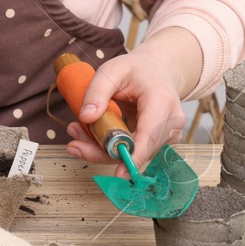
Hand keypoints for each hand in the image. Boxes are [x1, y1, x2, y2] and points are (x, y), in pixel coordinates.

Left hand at [65, 29, 199, 169]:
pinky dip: (110, 146)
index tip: (120, 175)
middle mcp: (171, 122)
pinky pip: (133, 152)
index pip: (149, 134)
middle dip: (103, 151)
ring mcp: (168, 135)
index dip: (134, 156)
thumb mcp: (111, 70)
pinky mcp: (159, 143)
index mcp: (161, 101)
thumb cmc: (135, 71)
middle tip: (73, 142)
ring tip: (78, 130)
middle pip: (138, 149)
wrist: (156, 71)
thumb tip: (86, 117)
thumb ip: (96, 92)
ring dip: (103, 148)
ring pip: (133, 154)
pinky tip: (91, 133)